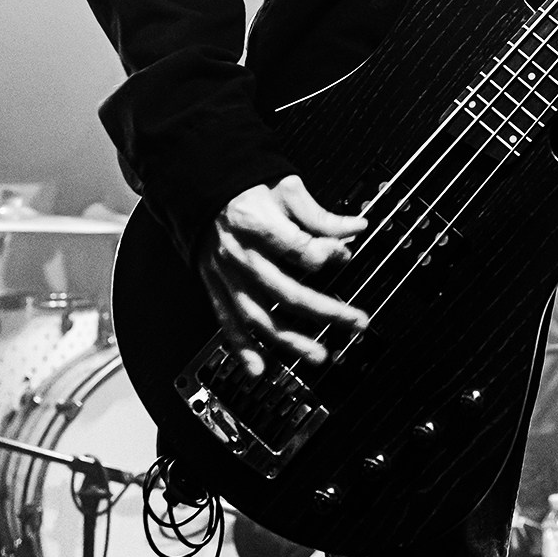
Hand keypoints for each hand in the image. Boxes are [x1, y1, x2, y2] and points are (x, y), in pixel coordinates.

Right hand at [195, 174, 368, 376]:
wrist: (202, 191)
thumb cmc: (246, 188)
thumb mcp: (285, 187)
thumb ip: (319, 213)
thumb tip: (355, 227)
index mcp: (257, 224)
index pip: (298, 249)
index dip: (327, 254)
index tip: (346, 254)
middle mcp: (241, 254)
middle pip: (286, 291)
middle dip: (326, 311)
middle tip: (355, 322)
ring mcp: (227, 275)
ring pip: (259, 316)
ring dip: (290, 341)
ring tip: (319, 355)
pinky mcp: (217, 287)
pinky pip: (228, 323)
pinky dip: (242, 349)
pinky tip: (259, 368)